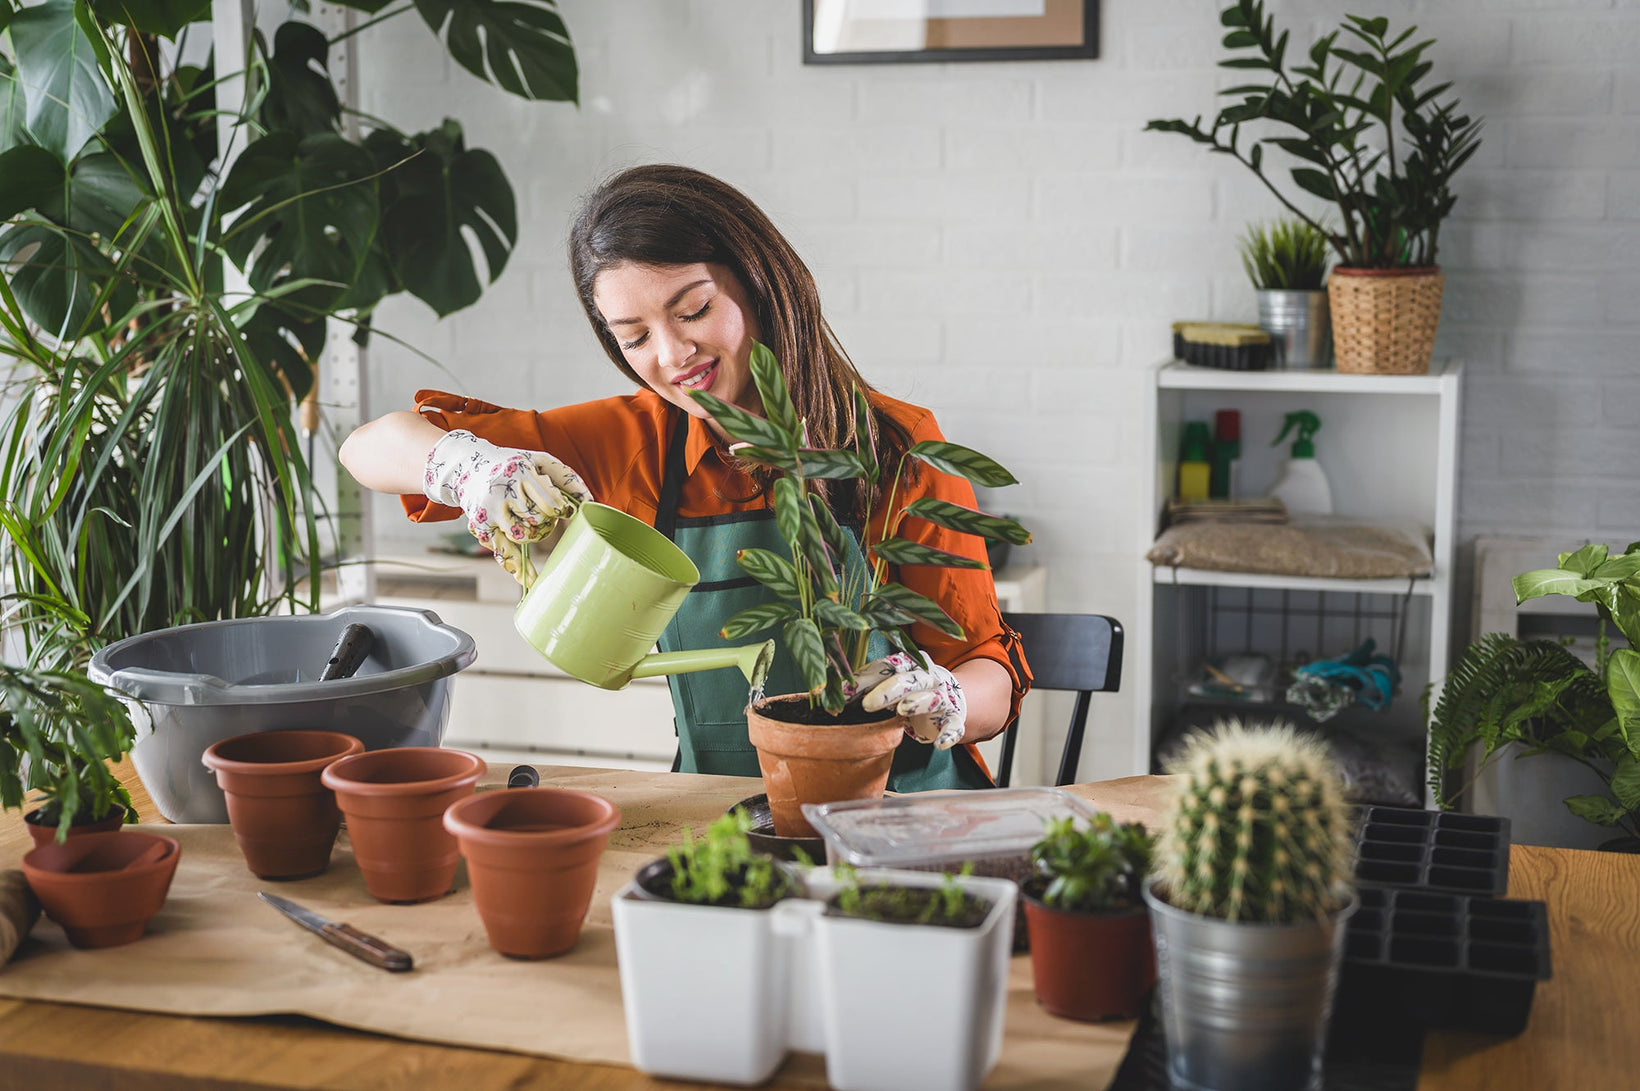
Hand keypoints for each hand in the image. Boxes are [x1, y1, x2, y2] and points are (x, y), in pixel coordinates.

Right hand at [423, 429, 591, 583]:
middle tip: (546, 515)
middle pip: (538, 520)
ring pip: (523, 536)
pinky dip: (516, 566)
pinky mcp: (479, 525)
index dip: (561, 512)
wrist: (467, 465)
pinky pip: (501, 550)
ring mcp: (489, 510)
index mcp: (520, 472)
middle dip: (547, 522)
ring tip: (534, 526)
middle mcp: (502, 491)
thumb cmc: (512, 464)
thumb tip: (590, 502)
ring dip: (534, 535)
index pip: (550, 504)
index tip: (564, 512)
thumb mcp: (538, 461)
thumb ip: (566, 478)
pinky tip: (529, 580)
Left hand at [852, 651, 965, 749]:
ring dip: (917, 702)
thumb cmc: (909, 692)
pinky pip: (954, 724)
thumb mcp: (888, 684)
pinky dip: (949, 733)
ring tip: (903, 709)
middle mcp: (925, 677)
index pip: (883, 667)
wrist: (949, 699)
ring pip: (931, 697)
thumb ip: (865, 686)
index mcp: (906, 664)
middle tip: (867, 704)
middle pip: (907, 679)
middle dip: (887, 690)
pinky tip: (939, 744)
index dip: (863, 679)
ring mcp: (941, 696)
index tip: (842, 693)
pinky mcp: (953, 716)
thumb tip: (832, 693)